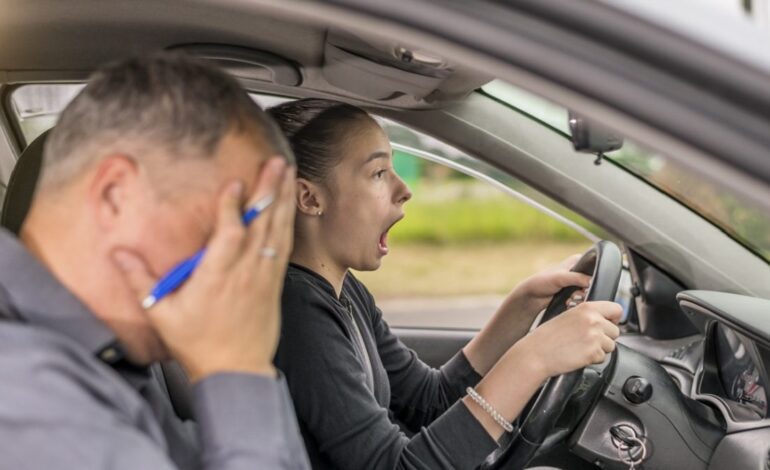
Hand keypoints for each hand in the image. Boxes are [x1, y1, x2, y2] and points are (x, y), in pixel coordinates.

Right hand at [114, 158, 295, 381]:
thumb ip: (140, 281)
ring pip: (277, 231)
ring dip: (283, 200)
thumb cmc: (198, 344)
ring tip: (286, 172)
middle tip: (275, 163)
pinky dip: (287, 222)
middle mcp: (245, 272)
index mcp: (217, 277)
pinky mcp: (274, 282)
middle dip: (268, 191)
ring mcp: (264, 276)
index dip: (232, 208)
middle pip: (261, 225)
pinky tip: (289, 205)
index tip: (234, 182)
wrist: (236, 370)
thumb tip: (117, 253)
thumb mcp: (162, 315)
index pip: (229, 235)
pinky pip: (285, 245)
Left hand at [500, 254, 590, 319]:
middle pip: (593, 282)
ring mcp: (576, 282)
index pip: (595, 267)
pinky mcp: (574, 293)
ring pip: (588, 292)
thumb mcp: (560, 278)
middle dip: (585, 291)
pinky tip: (569, 303)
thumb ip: (577, 278)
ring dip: (580, 298)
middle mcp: (578, 270)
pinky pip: (582, 299)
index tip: (586, 286)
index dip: (593, 278)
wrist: (532, 297)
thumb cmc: (541, 282)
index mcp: (577, 260)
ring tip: (570, 299)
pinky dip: (577, 302)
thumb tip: (593, 282)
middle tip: (575, 294)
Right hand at [514, 300, 621, 378]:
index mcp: (587, 308)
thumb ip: (588, 316)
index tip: (609, 323)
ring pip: (611, 346)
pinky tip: (578, 355)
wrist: (536, 353)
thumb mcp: (568, 316)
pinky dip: (593, 359)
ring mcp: (594, 336)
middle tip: (587, 340)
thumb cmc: (547, 337)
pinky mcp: (593, 352)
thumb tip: (606, 321)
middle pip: (615, 330)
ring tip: (581, 348)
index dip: (614, 318)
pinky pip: (603, 358)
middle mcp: (593, 320)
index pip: (616, 309)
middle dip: (605, 337)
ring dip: (599, 349)